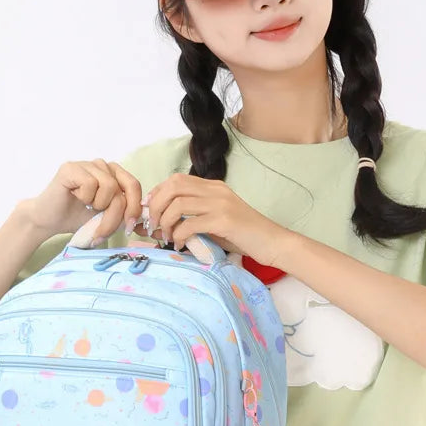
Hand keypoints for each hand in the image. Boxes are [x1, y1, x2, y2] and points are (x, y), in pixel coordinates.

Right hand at [25, 159, 143, 241]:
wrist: (49, 220)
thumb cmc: (77, 217)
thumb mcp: (107, 216)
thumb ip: (124, 211)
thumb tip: (145, 215)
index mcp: (113, 174)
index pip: (134, 186)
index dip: (134, 209)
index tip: (128, 228)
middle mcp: (102, 165)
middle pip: (123, 190)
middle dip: (115, 216)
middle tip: (103, 232)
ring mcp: (87, 164)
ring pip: (109, 188)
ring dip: (98, 207)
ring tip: (86, 208)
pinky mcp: (71, 167)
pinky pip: (91, 185)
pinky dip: (84, 199)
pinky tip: (74, 198)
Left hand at [139, 174, 281, 267]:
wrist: (272, 242)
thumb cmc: (243, 235)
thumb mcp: (216, 220)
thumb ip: (194, 217)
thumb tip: (163, 223)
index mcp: (213, 186)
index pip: (176, 180)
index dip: (158, 194)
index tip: (152, 212)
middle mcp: (215, 190)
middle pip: (173, 187)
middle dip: (157, 206)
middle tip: (154, 226)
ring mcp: (220, 204)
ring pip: (178, 204)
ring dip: (166, 222)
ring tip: (167, 237)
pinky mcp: (224, 220)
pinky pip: (190, 224)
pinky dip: (179, 236)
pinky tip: (181, 245)